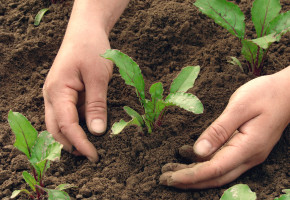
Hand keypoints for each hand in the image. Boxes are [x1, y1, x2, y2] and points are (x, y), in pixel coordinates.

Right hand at [43, 29, 111, 161]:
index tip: (94, 156)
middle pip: (56, 129)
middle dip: (71, 144)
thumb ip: (96, 105)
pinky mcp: (65, 93)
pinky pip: (68, 114)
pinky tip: (90, 128)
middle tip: (91, 156)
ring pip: (60, 123)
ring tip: (91, 146)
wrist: (85, 31)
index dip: (80, 143)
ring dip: (73, 136)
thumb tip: (97, 132)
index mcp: (57, 92)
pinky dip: (77, 125)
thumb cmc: (91, 49)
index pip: (66, 126)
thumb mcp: (98, 77)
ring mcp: (57, 95)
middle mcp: (52, 96)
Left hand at [160, 67, 289, 188]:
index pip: (214, 169)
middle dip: (189, 181)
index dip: (190, 175)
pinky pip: (223, 163)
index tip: (170, 177)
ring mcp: (249, 155)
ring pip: (218, 173)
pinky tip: (189, 159)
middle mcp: (249, 157)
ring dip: (194, 175)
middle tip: (164, 178)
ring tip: (172, 172)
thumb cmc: (265, 95)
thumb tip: (198, 151)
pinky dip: (204, 165)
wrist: (287, 92)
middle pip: (215, 177)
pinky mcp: (246, 149)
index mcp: (247, 147)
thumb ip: (219, 130)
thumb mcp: (240, 107)